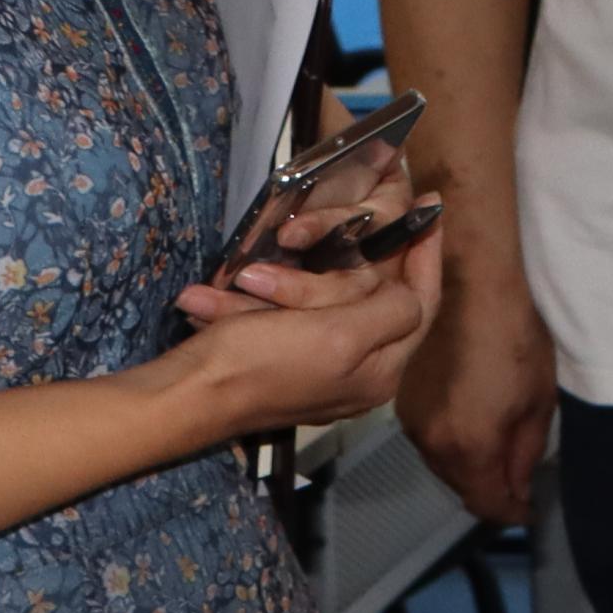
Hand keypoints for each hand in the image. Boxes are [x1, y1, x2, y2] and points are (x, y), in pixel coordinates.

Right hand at [160, 235, 439, 445]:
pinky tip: (220, 295)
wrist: (183, 399)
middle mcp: (356, 373)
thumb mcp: (340, 336)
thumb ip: (390, 313)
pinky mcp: (276, 360)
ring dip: (279, 288)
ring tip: (245, 281)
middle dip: (327, 275)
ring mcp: (315, 367)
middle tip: (299, 258)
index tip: (429, 213)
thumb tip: (408, 296)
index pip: (420, 304)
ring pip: (316, 302)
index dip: (427, 257)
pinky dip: (250, 304)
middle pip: (365, 300)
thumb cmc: (262, 366)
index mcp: (380, 371)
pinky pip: (275, 316)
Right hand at [397, 233, 558, 525]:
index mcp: (468, 446)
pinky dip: (450, 439)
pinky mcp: (399, 400)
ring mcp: (409, 420)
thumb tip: (518, 488)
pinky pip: (428, 437)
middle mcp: (430, 442)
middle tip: (517, 479)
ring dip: (468, 464)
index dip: (510, 512)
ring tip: (497, 446)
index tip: (528, 509)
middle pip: (460, 487)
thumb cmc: (516, 336)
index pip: (486, 504)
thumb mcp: (537, 401)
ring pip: (441, 463)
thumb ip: (524, 454)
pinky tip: (470, 419)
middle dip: (490, 488)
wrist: (471, 284)